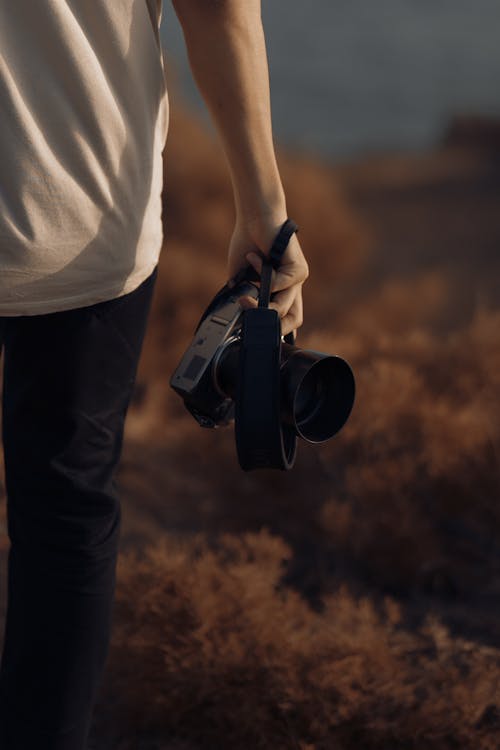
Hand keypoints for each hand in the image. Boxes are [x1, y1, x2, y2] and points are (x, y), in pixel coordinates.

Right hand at [226, 214, 308, 337]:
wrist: (255, 217)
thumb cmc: (248, 241)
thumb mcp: (240, 275)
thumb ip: (240, 292)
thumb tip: (236, 310)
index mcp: (281, 289)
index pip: (288, 318)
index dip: (277, 330)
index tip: (256, 331)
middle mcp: (292, 286)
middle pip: (294, 319)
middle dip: (271, 326)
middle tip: (251, 319)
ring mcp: (297, 278)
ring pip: (284, 306)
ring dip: (259, 303)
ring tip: (244, 295)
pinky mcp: (299, 268)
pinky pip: (279, 283)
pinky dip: (261, 273)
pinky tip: (253, 258)